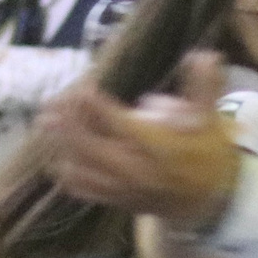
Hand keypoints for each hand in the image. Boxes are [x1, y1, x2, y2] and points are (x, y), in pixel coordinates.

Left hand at [38, 51, 240, 233]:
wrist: (208, 203)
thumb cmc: (207, 157)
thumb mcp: (211, 120)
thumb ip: (205, 87)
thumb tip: (203, 54)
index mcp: (157, 146)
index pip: (119, 122)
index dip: (96, 104)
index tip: (84, 85)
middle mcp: (136, 168)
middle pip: (91, 146)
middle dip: (68, 123)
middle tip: (52, 102)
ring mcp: (124, 187)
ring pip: (83, 168)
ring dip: (61, 146)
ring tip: (46, 123)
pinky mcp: (117, 199)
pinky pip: (85, 190)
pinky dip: (68, 174)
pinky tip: (56, 156)